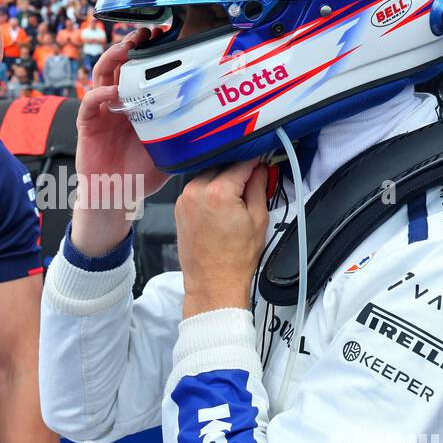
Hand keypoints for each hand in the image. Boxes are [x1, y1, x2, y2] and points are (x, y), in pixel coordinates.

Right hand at [70, 27, 171, 255]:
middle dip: (132, 44)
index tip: (167, 35)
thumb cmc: (142, 174)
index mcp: (139, 103)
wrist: (117, 196)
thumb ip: (187, 132)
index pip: (142, 68)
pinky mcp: (88, 125)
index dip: (151, 51)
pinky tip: (112, 91)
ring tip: (127, 48)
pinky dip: (99, 93)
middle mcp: (118, 101)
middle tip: (147, 33)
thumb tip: (223, 124)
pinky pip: (89, 102)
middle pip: (120, 63)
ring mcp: (102, 111)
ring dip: (113, 58)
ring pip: (102, 74)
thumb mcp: (171, 148)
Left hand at [175, 159, 269, 318]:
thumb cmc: (234, 260)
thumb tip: (260, 170)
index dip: (255, 160)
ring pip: (208, 174)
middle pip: (221, 165)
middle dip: (238, 169)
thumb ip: (259, 188)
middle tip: (254, 178)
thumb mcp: (258, 219)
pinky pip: (197, 188)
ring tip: (238, 195)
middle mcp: (196, 192)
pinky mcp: (179, 208)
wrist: (213, 283)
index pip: (240, 163)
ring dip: (223, 178)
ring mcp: (184, 200)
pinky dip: (210, 190)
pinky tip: (223, 203)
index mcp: (217, 193)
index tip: (263, 159)